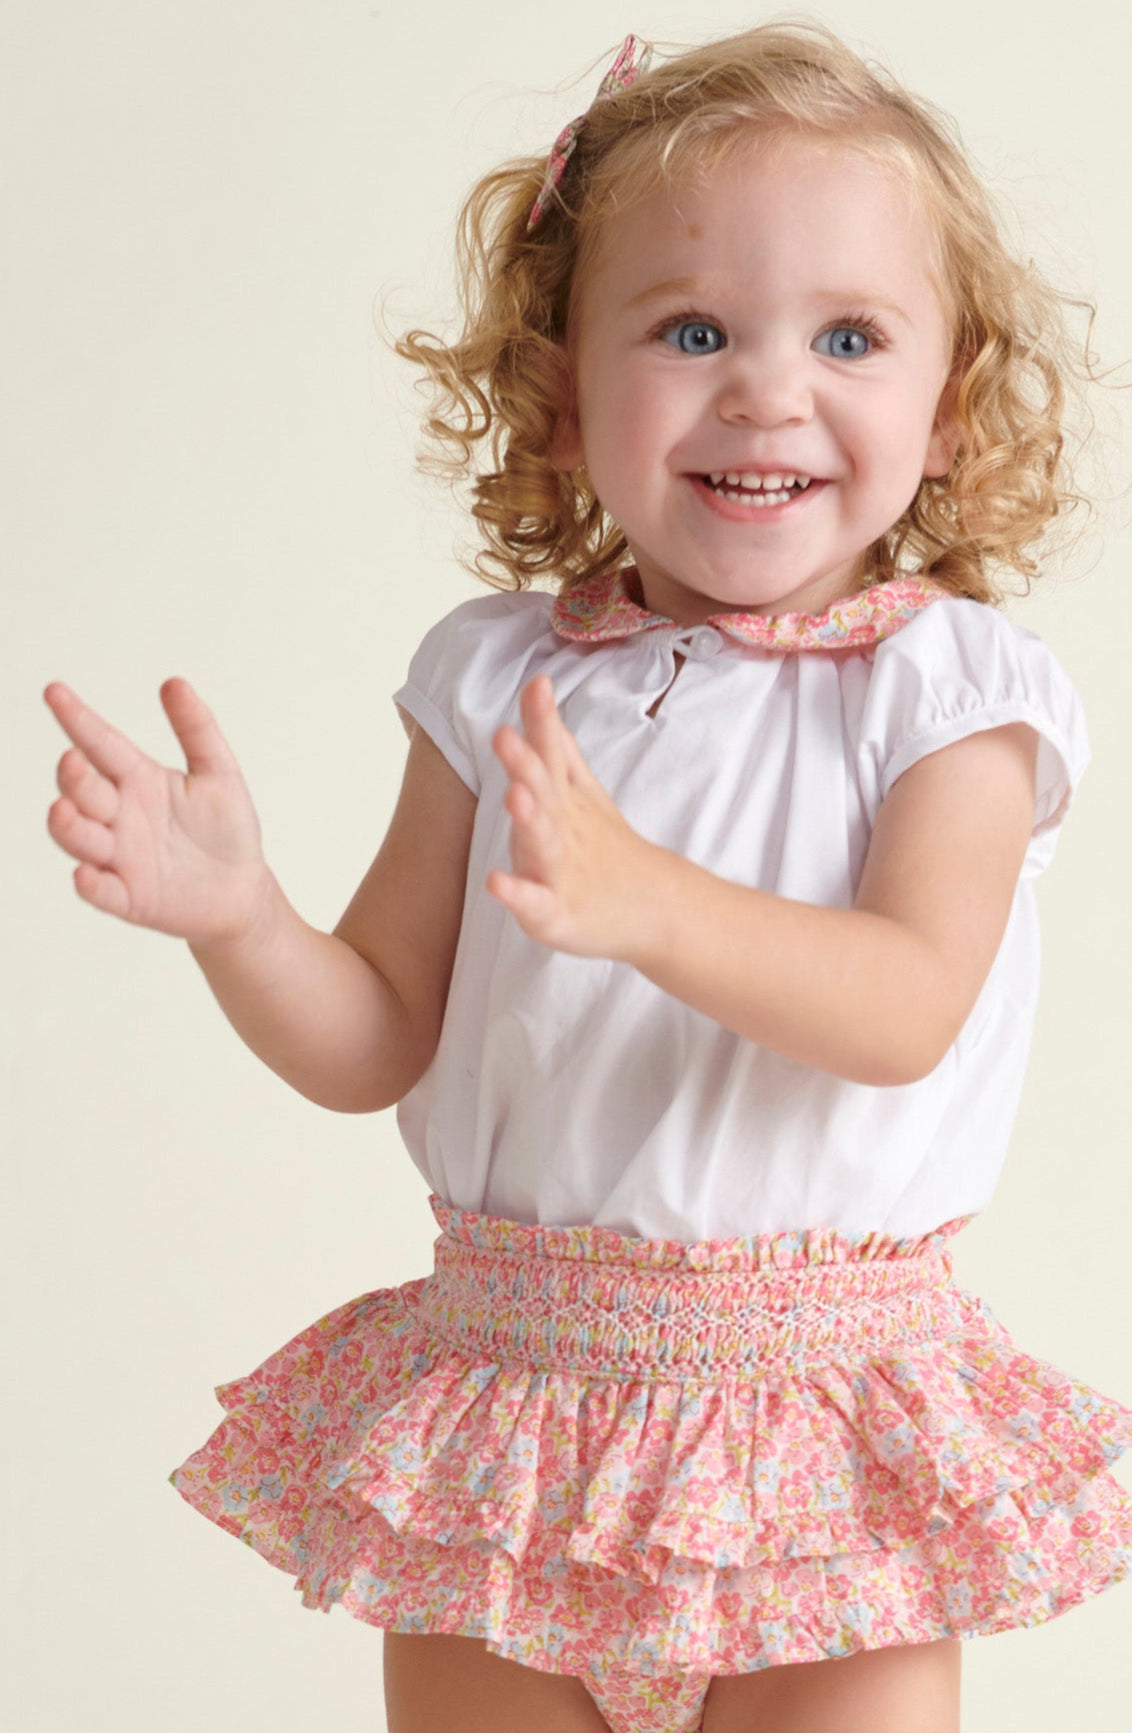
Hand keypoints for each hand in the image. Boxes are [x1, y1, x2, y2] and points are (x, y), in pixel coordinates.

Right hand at [44, 677, 273, 944]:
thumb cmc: (226, 830)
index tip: (55, 691)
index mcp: (138, 780)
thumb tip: (174, 682)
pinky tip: (86, 874)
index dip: (78, 719)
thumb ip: (197, 729)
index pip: (102, 744)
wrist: (243, 890)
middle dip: (75, 778)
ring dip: (68, 825)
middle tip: (74, 761)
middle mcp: (120, 816)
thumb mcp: (219, 773)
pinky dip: (91, 884)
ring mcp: (120, 857)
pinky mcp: (129, 897)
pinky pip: (102, 892)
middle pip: (84, 791)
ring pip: (81, 838)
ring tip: (65, 810)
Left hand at [486, 673, 656, 960]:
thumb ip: (558, 744)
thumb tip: (539, 689)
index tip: (537, 684)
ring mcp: (561, 870)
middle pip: (545, 793)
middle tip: (504, 736)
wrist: (654, 907)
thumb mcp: (584, 791)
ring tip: (514, 796)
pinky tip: (496, 881)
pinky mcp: (556, 914)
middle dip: (525, 765)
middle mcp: (564, 828)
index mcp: (566, 799)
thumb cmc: (605, 847)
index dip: (544, 722)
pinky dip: (517, 894)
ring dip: (529, 820)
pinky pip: (535, 903)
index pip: (554, 754)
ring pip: (543, 843)